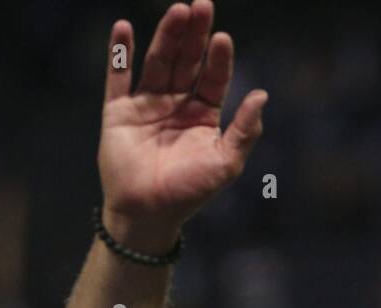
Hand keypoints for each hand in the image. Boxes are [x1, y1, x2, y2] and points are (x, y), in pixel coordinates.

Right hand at [98, 1, 265, 252]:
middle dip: (194, 35)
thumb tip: (262, 94)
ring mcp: (146, 106)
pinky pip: (118, 77)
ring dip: (167, 36)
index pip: (214, 78)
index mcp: (203, 116)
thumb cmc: (189, 193)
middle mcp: (176, 105)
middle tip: (202, 6)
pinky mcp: (118, 112)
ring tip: (177, 11)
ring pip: (158, 62)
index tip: (223, 39)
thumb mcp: (225, 164)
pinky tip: (123, 28)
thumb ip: (244, 131)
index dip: (219, 59)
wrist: (147, 214)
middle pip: (187, 61)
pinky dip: (119, 54)